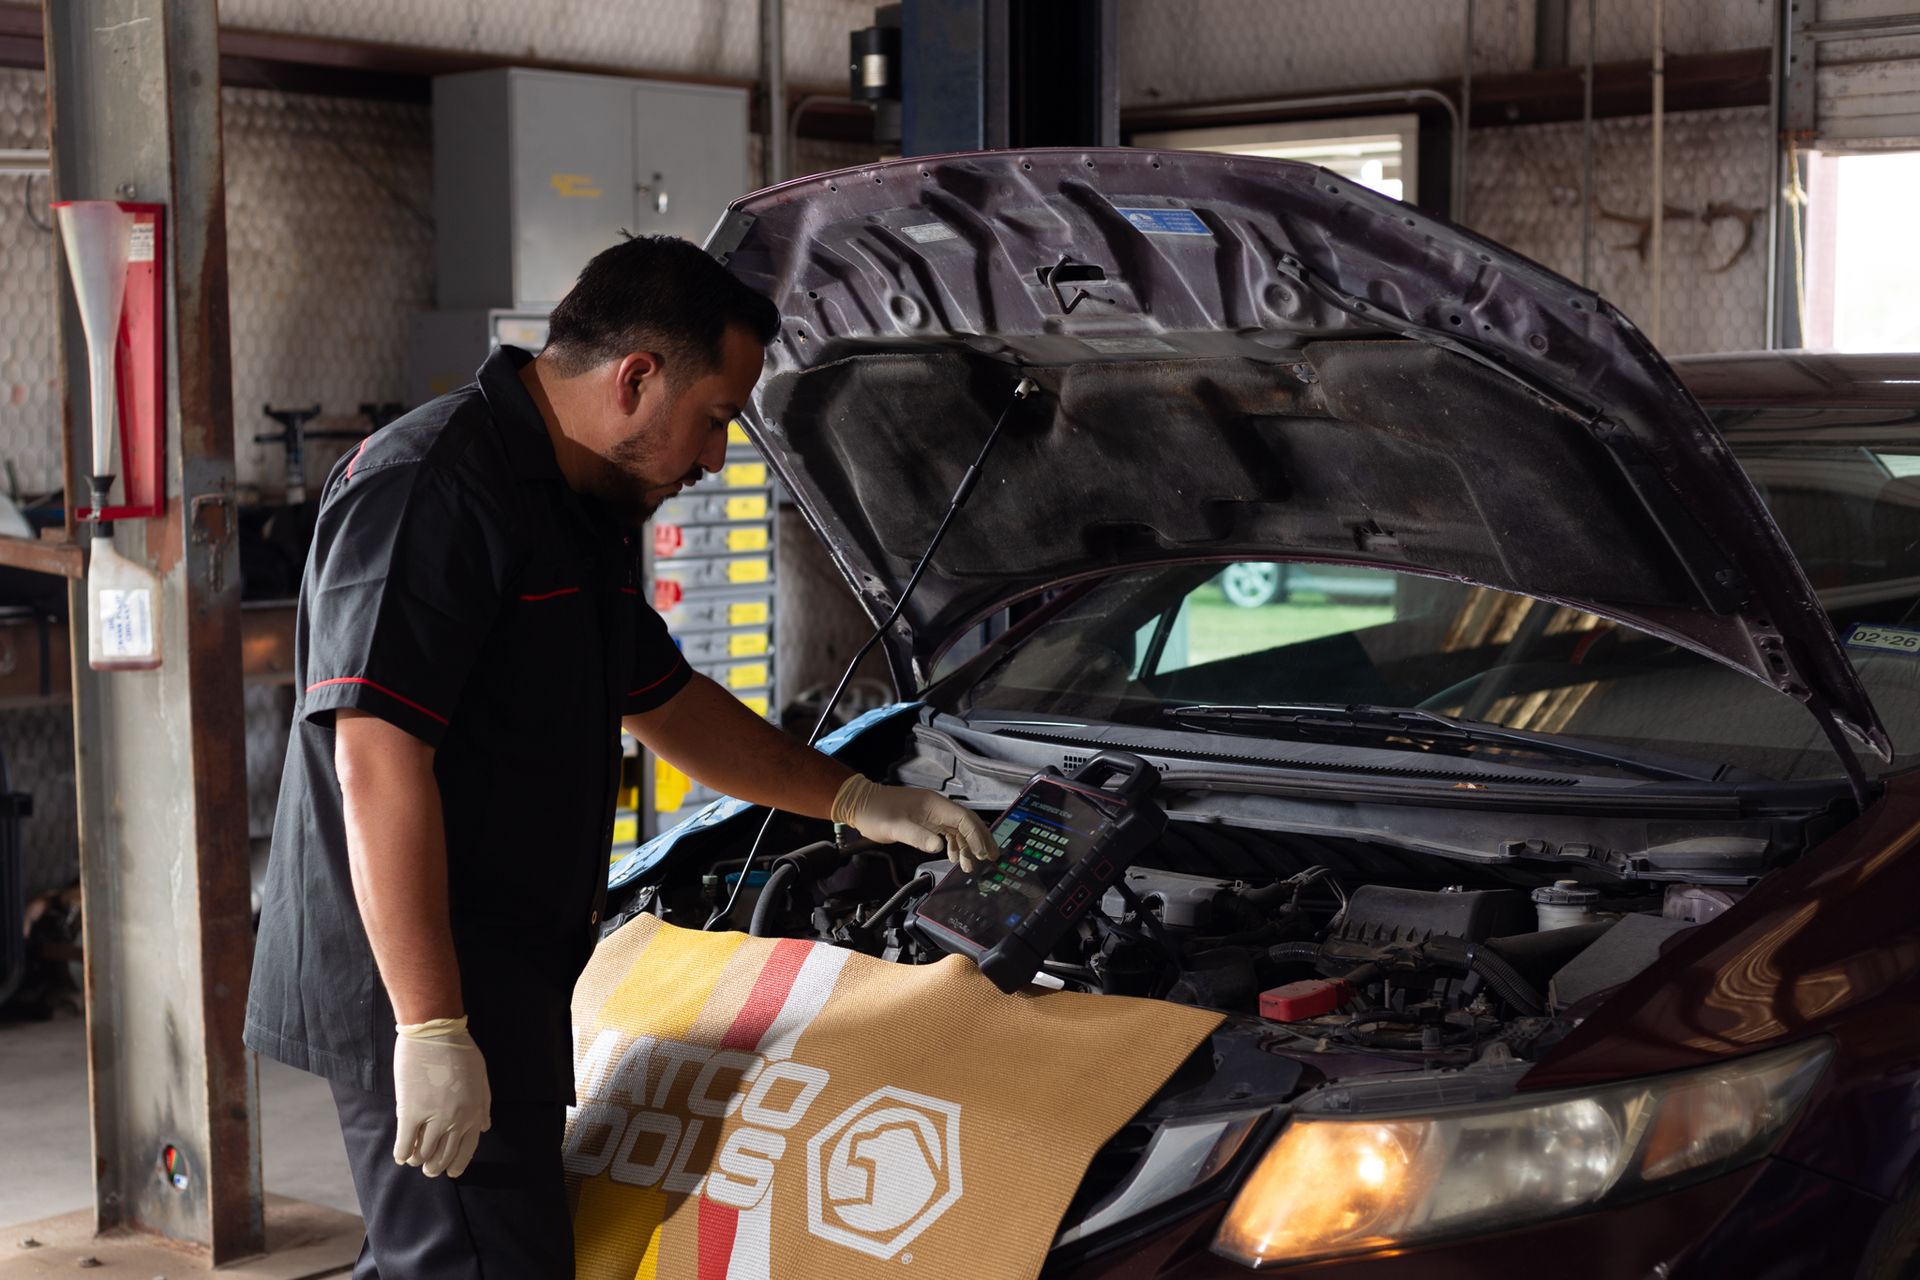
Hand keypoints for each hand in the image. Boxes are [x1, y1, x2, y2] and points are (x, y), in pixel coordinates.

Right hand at [392, 1016, 491, 1177]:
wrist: (436, 1031)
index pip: (467, 1148)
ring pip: (425, 1153)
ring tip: (415, 1161)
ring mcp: (433, 1117)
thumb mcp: (481, 1076)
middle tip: (429, 1169)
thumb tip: (485, 1127)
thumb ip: (483, 1104)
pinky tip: (401, 1156)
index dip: (458, 1163)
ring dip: (419, 1161)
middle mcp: (456, 1119)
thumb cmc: (460, 1049)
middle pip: (445, 1155)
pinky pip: (405, 1143)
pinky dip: (402, 1153)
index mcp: (474, 1110)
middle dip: (437, 1166)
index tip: (452, 1172)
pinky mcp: (410, 1111)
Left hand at [831, 775, 999, 871]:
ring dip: (967, 846)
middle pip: (967, 822)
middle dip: (980, 839)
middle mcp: (938, 808)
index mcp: (935, 805)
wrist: (860, 804)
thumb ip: (917, 836)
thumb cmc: (877, 813)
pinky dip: (955, 845)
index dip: (976, 836)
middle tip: (991, 858)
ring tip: (971, 865)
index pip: (964, 819)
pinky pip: (948, 832)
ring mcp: (933, 814)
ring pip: (958, 829)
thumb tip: (939, 847)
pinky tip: (954, 857)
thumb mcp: (895, 826)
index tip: (983, 854)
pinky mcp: (926, 821)